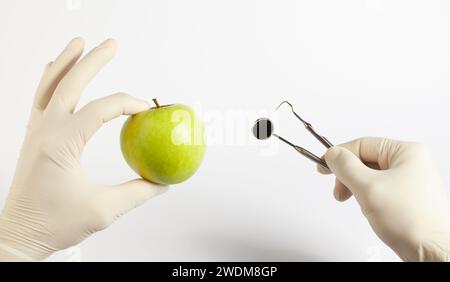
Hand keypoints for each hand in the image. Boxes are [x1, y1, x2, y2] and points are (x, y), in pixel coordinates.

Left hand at [0, 38, 166, 260]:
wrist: (20, 233)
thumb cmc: (56, 224)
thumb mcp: (104, 211)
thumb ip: (138, 193)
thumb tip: (163, 183)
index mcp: (62, 144)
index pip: (100, 110)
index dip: (128, 104)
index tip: (148, 110)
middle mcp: (45, 131)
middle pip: (71, 84)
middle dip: (93, 61)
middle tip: (111, 43)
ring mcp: (35, 131)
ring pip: (49, 86)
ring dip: (66, 62)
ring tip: (79, 42)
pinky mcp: (33, 137)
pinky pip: (40, 98)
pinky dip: (49, 79)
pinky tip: (55, 70)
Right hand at [319, 137, 449, 260]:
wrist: (431, 251)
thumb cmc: (411, 220)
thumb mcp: (368, 187)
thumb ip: (345, 167)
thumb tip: (332, 154)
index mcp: (406, 152)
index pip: (362, 145)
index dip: (340, 155)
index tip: (323, 166)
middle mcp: (410, 163)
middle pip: (365, 159)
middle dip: (348, 175)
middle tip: (339, 190)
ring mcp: (408, 180)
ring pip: (369, 175)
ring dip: (356, 187)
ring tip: (356, 201)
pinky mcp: (405, 196)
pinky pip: (377, 188)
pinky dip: (366, 196)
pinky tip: (368, 207)